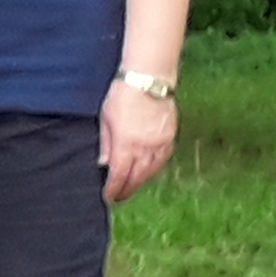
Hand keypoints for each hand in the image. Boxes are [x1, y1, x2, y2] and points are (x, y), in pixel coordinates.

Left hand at [99, 78, 177, 206]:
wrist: (148, 80)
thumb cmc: (123, 96)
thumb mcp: (106, 119)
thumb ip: (106, 143)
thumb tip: (104, 163)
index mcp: (126, 145)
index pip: (119, 175)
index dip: (114, 189)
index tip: (109, 197)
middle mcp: (144, 148)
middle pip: (137, 177)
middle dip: (128, 189)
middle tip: (121, 197)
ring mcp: (160, 143)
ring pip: (152, 171)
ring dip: (142, 181)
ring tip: (134, 186)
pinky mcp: (170, 137)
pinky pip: (163, 159)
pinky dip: (155, 168)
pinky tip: (150, 170)